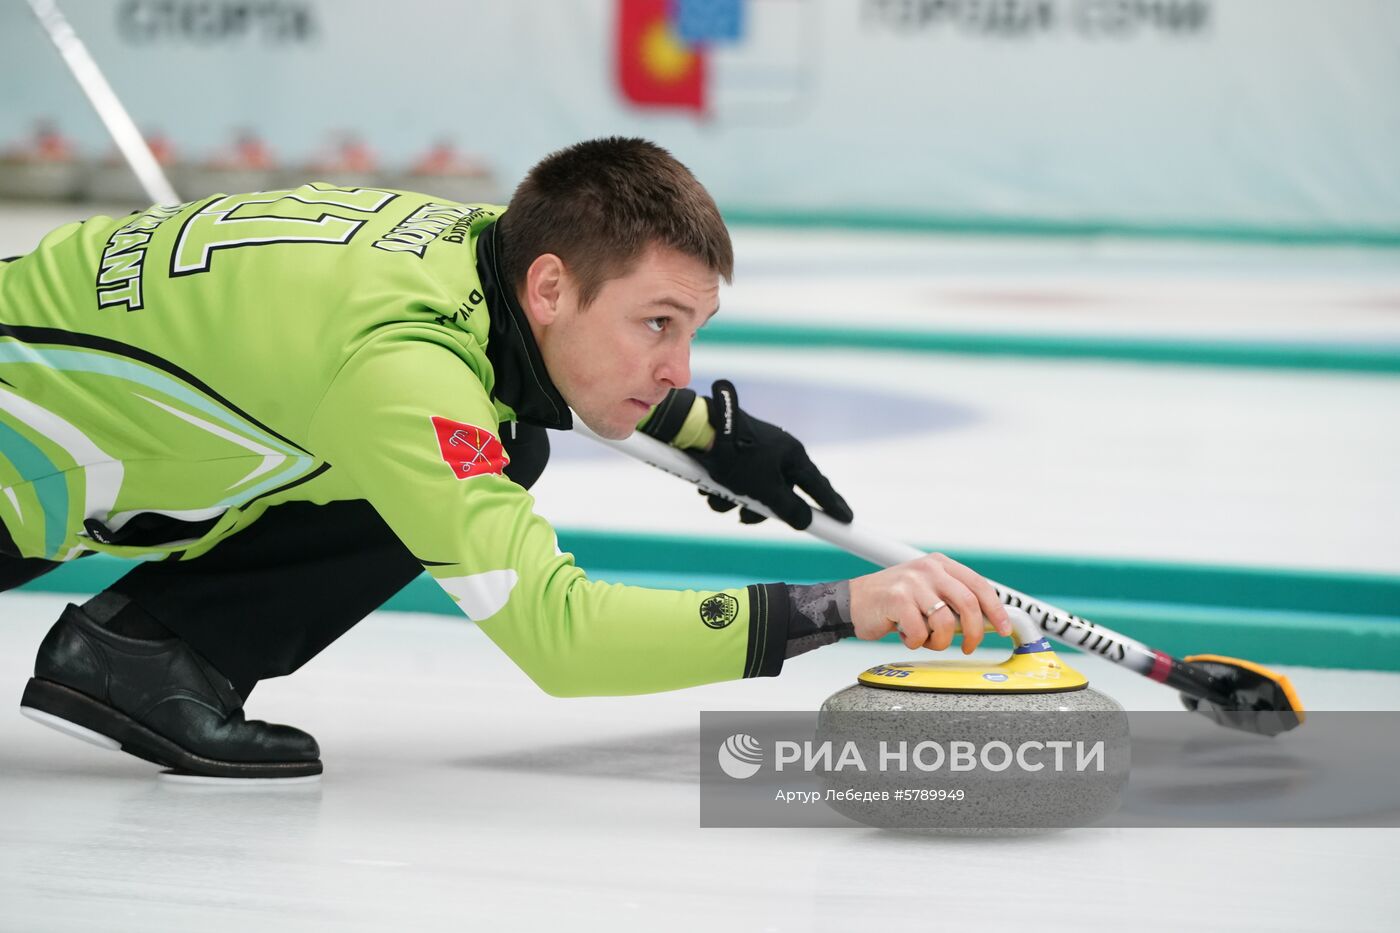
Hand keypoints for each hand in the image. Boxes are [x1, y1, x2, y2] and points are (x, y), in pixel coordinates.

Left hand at [692, 380, 852, 529]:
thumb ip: (788, 509)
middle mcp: (777, 451)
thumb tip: (805, 521)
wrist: (699, 432)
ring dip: (734, 501)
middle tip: (744, 517)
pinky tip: (709, 487)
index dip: (832, 505)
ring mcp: (755, 451)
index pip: (818, 485)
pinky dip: (723, 489)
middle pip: (779, 493)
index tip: (846, 519)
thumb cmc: (738, 459)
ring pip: (753, 490)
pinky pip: (736, 481)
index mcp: (792, 454)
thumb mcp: (765, 490)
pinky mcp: (735, 453)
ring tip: (719, 498)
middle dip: (758, 509)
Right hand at [848, 553, 1009, 653]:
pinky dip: (916, 641)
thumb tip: (986, 622)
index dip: (996, 610)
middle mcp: (928, 569)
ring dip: (939, 641)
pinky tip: (906, 635)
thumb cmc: (893, 601)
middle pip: (968, 604)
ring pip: (945, 622)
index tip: (1003, 628)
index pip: (979, 585)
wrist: (854, 601)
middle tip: (967, 646)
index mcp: (940, 564)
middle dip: (974, 632)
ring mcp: (912, 582)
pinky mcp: (897, 598)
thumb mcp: (926, 590)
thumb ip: (953, 600)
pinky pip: (920, 631)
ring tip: (926, 640)